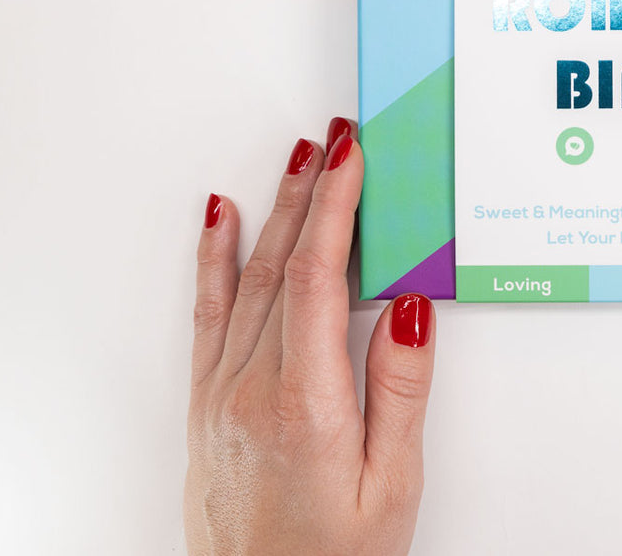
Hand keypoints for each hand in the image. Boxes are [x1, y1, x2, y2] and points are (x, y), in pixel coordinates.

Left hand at [186, 119, 436, 555]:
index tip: (352, 159)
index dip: (336, 210)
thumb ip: (400, 392)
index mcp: (304, 404)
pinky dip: (214, 258)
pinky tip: (221, 220)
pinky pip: (209, 312)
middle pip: (282, 265)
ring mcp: (222, 393)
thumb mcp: (391, 485)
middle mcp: (251, 389)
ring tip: (296, 160)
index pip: (318, 280)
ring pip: (247, 279)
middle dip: (312, 192)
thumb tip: (413, 310)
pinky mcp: (208, 404)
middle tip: (334, 136)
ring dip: (275, 211)